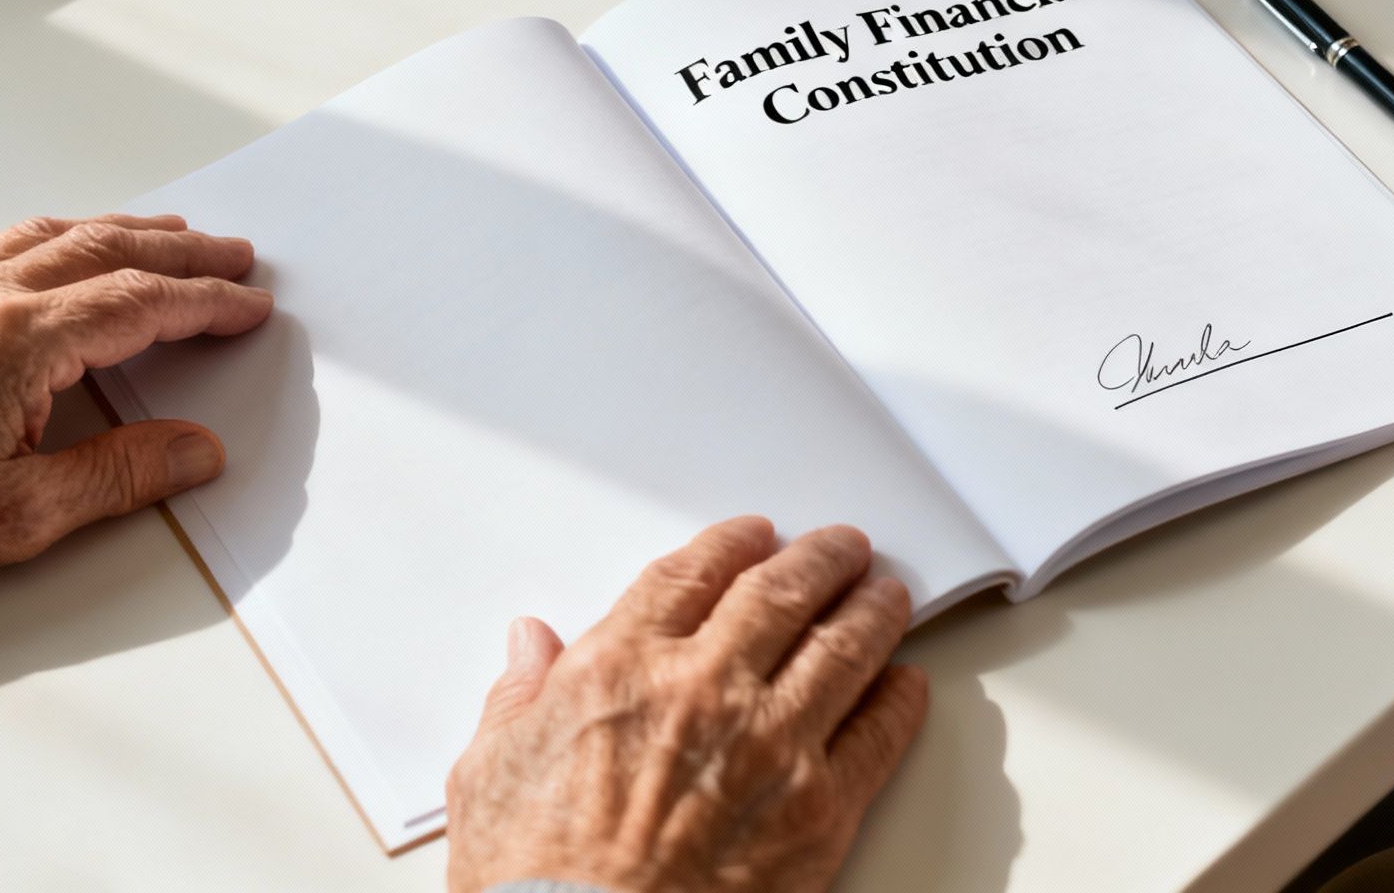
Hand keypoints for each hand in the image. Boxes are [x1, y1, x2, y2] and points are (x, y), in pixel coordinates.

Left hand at [0, 215, 272, 592]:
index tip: (245, 304)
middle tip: (234, 256)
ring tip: (173, 235)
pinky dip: (60, 238)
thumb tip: (195, 450)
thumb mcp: (20, 515)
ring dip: (124, 231)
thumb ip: (120, 474)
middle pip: (105, 251)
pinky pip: (1, 244)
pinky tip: (74, 250)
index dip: (203, 302)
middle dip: (182, 254)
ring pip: (52, 234)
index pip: (137, 305)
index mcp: (13, 344)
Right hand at [445, 517, 927, 892]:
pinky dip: (899, 701)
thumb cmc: (533, 883)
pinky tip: (905, 684)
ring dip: (872, 611)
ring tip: (887, 594)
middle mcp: (704, 690)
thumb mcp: (488, 776)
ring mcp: (770, 746)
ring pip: (842, 648)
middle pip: (780, 593)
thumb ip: (517, 699)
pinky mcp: (818, 810)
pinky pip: (878, 736)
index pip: (691, 575)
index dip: (731, 544)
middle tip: (842, 548)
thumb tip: (530, 646)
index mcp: (620, 669)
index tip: (753, 536)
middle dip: (820, 560)